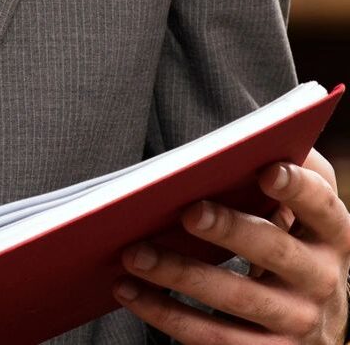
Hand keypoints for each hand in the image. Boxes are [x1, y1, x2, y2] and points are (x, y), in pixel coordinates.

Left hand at [113, 149, 349, 343]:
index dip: (299, 189)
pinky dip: (166, 314)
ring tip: (134, 254)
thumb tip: (268, 135)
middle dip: (229, 230)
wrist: (317, 324)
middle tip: (187, 212)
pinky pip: (213, 338)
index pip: (323, 207)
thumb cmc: (293, 244)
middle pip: (273, 250)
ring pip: (235, 299)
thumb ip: (295, 174)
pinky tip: (130, 292)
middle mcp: (321, 280)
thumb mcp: (305, 213)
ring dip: (180, 274)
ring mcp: (296, 322)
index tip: (267, 170)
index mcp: (331, 235)